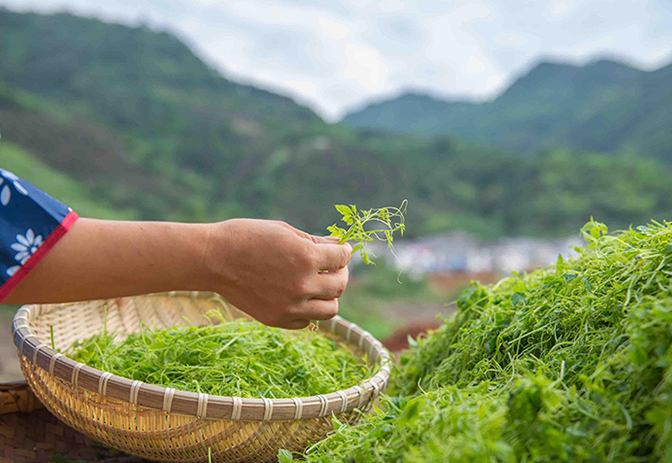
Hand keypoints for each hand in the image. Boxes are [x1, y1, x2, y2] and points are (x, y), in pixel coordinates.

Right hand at [205, 219, 351, 328]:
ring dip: (329, 296)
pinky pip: (307, 321)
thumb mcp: (285, 231)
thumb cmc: (248, 237)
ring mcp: (290, 306)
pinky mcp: (277, 319)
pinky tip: (300, 296)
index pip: (342, 258)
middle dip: (340, 273)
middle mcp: (303, 285)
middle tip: (333, 267)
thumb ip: (315, 241)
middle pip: (340, 285)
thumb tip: (339, 245)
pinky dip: (309, 310)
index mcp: (307, 258)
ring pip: (330, 310)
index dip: (344, 252)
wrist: (213, 259)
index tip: (341, 250)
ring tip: (320, 285)